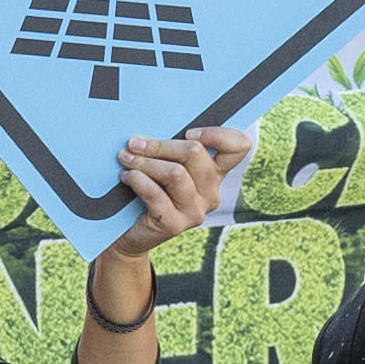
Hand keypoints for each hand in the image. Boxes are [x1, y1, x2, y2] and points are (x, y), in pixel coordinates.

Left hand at [102, 126, 253, 264]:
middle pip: (195, 153)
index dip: (219, 134)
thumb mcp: (164, 165)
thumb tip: (151, 129)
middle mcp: (211, 192)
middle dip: (160, 145)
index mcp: (214, 174)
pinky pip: (156, 194)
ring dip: (145, 162)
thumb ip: (171, 149)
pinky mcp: (175, 225)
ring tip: (126, 159)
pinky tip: (126, 176)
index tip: (189, 132)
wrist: (132, 234)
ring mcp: (195, 211)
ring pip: (175, 173)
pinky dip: (137, 180)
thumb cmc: (148, 192)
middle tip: (134, 143)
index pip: (238, 147)